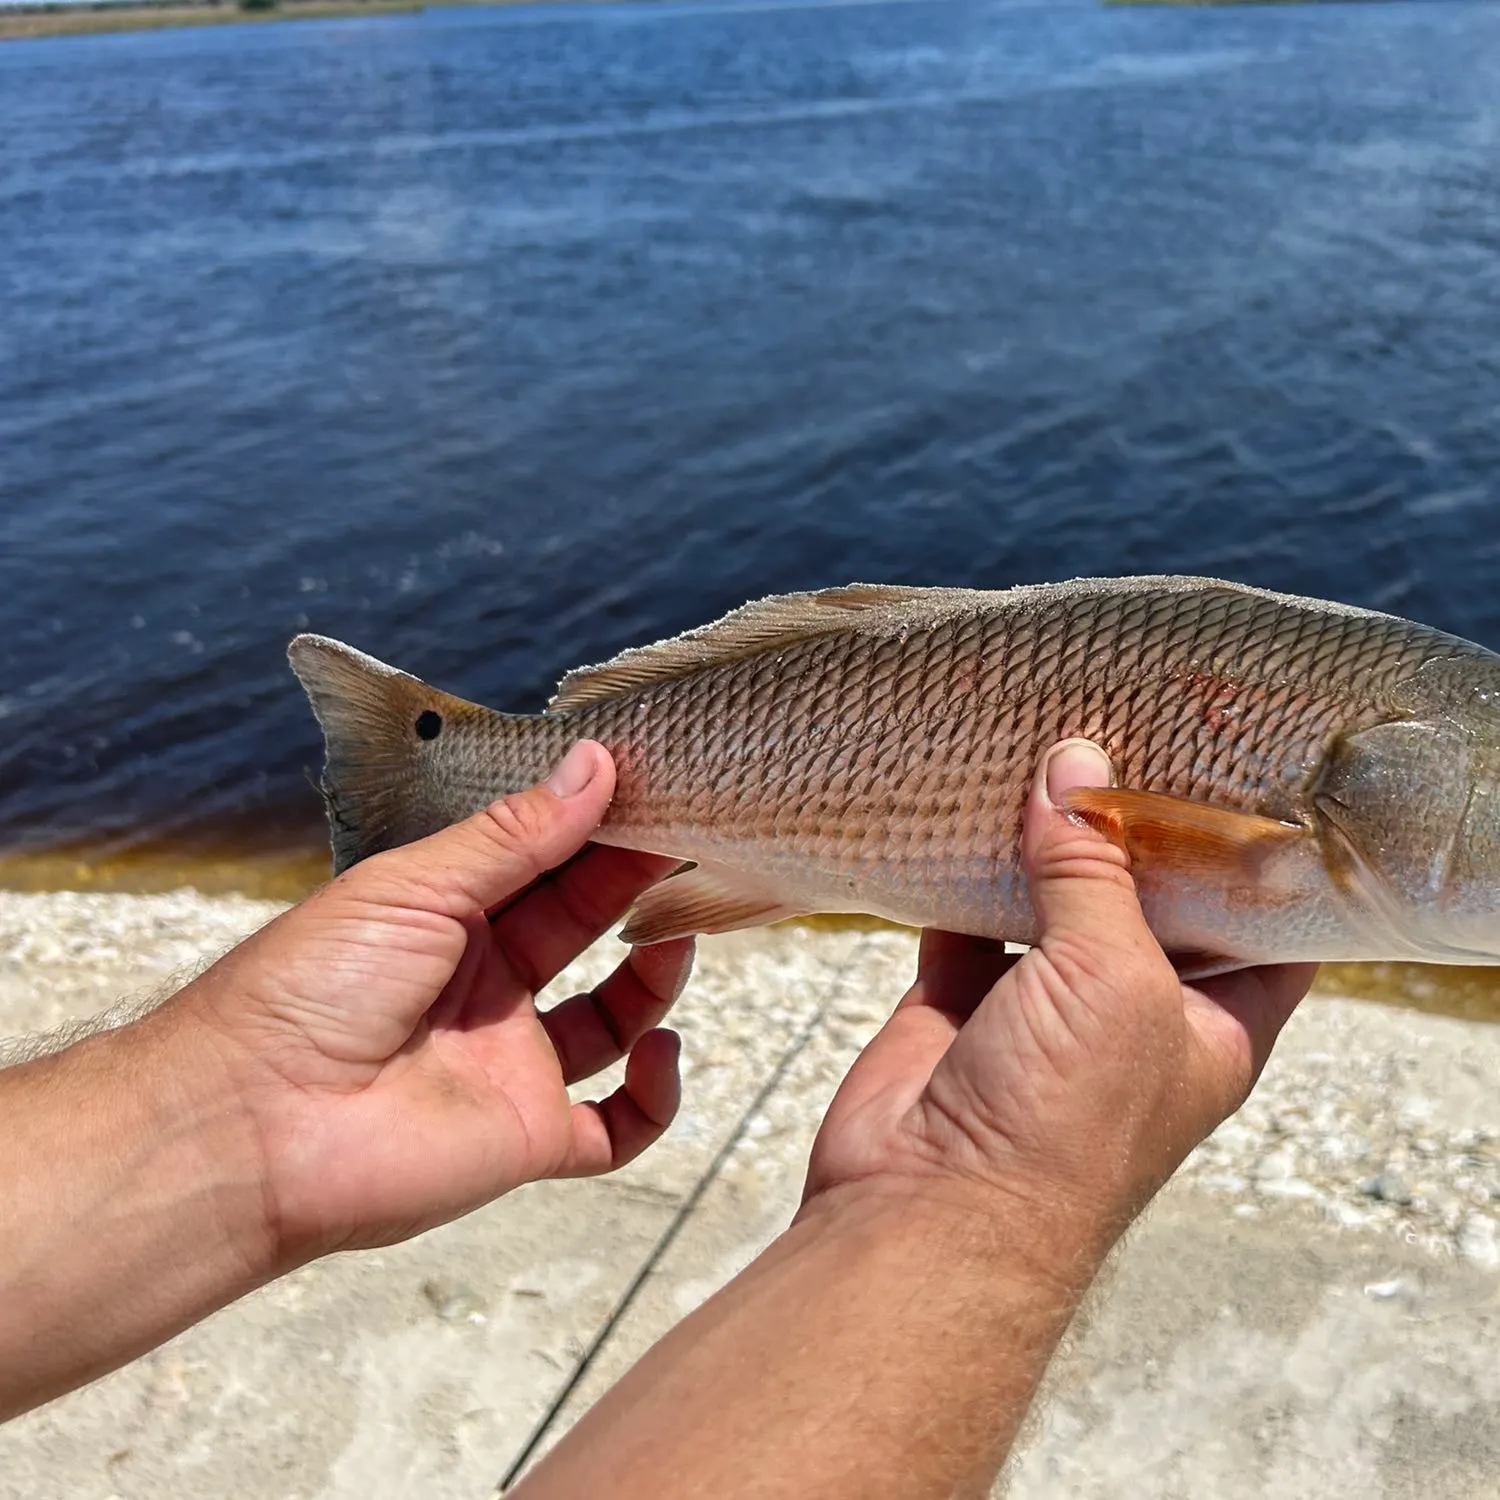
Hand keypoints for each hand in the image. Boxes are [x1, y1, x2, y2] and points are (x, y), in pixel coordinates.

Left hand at [169, 741, 690, 1266]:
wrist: (253, 1125)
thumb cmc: (310, 989)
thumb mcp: (414, 887)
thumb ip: (513, 835)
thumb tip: (595, 765)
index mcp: (447, 920)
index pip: (541, 865)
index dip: (595, 830)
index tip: (653, 789)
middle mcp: (483, 988)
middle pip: (581, 930)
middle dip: (632, 886)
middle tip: (689, 842)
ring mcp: (508, 1064)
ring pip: (611, 1021)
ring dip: (654, 980)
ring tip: (677, 936)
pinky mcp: (526, 1139)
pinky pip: (614, 1128)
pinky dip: (653, 1096)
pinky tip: (660, 1049)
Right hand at [804, 739, 1316, 1271]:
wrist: (929, 1215)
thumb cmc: (1061, 1124)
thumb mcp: (1111, 977)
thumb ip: (1094, 867)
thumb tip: (1075, 765)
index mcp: (1212, 1023)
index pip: (1259, 927)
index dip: (1253, 853)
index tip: (1235, 769)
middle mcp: (1131, 1013)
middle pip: (1143, 898)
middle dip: (1129, 826)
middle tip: (1124, 734)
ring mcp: (1041, 1008)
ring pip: (1049, 899)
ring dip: (1040, 840)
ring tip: (1039, 752)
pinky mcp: (961, 1002)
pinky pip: (965, 917)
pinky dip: (960, 870)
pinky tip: (962, 812)